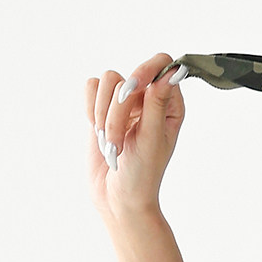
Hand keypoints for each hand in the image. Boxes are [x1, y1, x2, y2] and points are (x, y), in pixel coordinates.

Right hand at [86, 53, 185, 221]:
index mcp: (170, 104)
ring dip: (103, 117)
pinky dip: (90, 111)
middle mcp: (149, 98)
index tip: (133, 87)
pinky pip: (90, 88)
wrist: (118, 197)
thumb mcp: (152, 140)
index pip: (162, 64)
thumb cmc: (142, 174)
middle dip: (117, 112)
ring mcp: (125, 103)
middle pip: (127, 78)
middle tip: (117, 141)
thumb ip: (157, 104)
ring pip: (105, 83)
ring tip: (111, 144)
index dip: (145, 71)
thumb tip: (171, 71)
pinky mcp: (102, 108)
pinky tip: (98, 133)